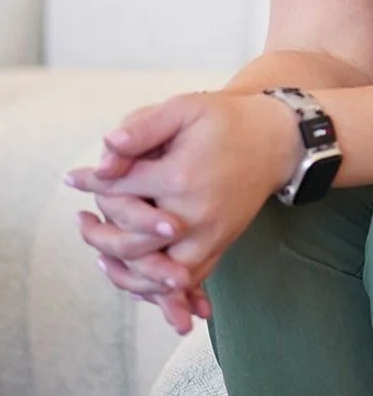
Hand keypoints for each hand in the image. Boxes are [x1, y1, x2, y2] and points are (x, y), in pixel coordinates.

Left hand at [67, 92, 298, 325]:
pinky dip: (156, 287)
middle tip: (80, 220)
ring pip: (154, 272)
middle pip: (130, 240)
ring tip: (99, 251)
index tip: (72, 178)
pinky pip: (184, 280)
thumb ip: (144, 126)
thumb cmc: (228, 119)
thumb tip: (105, 150)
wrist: (277, 140)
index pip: (121, 188)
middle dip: (98, 232)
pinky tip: (134, 274)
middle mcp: (194, 215)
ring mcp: (209, 236)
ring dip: (122, 269)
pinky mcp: (220, 246)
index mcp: (181, 177)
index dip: (92, 182)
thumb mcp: (186, 107)